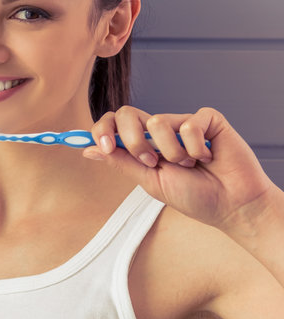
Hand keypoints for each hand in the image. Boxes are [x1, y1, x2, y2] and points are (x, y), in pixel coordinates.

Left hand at [85, 105, 277, 233]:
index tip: (101, 144)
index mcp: (142, 144)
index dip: (101, 129)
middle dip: (133, 141)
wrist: (230, 205)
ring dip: (171, 152)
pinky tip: (208, 157)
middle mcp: (160, 130)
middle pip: (128, 113)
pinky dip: (195, 146)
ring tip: (188, 165)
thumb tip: (88, 150)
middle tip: (151, 162)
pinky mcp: (208, 120)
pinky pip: (189, 123)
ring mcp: (183, 123)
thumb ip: (121, 162)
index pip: (113, 124)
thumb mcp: (150, 181)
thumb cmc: (193, 196)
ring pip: (157, 121)